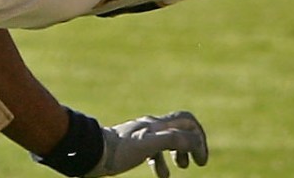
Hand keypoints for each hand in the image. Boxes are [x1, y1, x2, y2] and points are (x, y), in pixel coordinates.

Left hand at [88, 111, 207, 175]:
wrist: (92, 152)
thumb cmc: (120, 150)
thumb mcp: (149, 145)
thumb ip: (173, 140)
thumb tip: (194, 142)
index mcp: (158, 124)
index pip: (187, 121)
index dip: (199, 137)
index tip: (200, 159)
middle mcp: (151, 126)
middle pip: (181, 128)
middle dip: (193, 144)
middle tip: (198, 162)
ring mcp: (142, 135)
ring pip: (168, 140)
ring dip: (179, 152)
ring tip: (180, 167)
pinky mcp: (133, 146)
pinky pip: (154, 151)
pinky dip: (162, 162)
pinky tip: (161, 175)